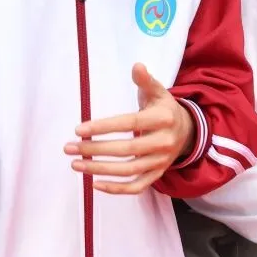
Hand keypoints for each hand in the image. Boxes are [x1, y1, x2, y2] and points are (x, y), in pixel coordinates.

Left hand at [66, 64, 195, 194]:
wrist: (187, 131)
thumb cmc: (163, 109)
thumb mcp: (158, 92)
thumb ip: (146, 81)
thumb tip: (137, 66)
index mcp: (163, 119)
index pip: (130, 123)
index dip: (103, 127)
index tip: (78, 129)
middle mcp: (164, 142)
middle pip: (128, 150)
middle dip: (95, 149)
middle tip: (69, 148)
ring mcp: (161, 161)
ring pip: (130, 170)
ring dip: (100, 170)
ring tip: (75, 164)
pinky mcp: (158, 174)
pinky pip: (138, 187)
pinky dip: (117, 189)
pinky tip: (95, 184)